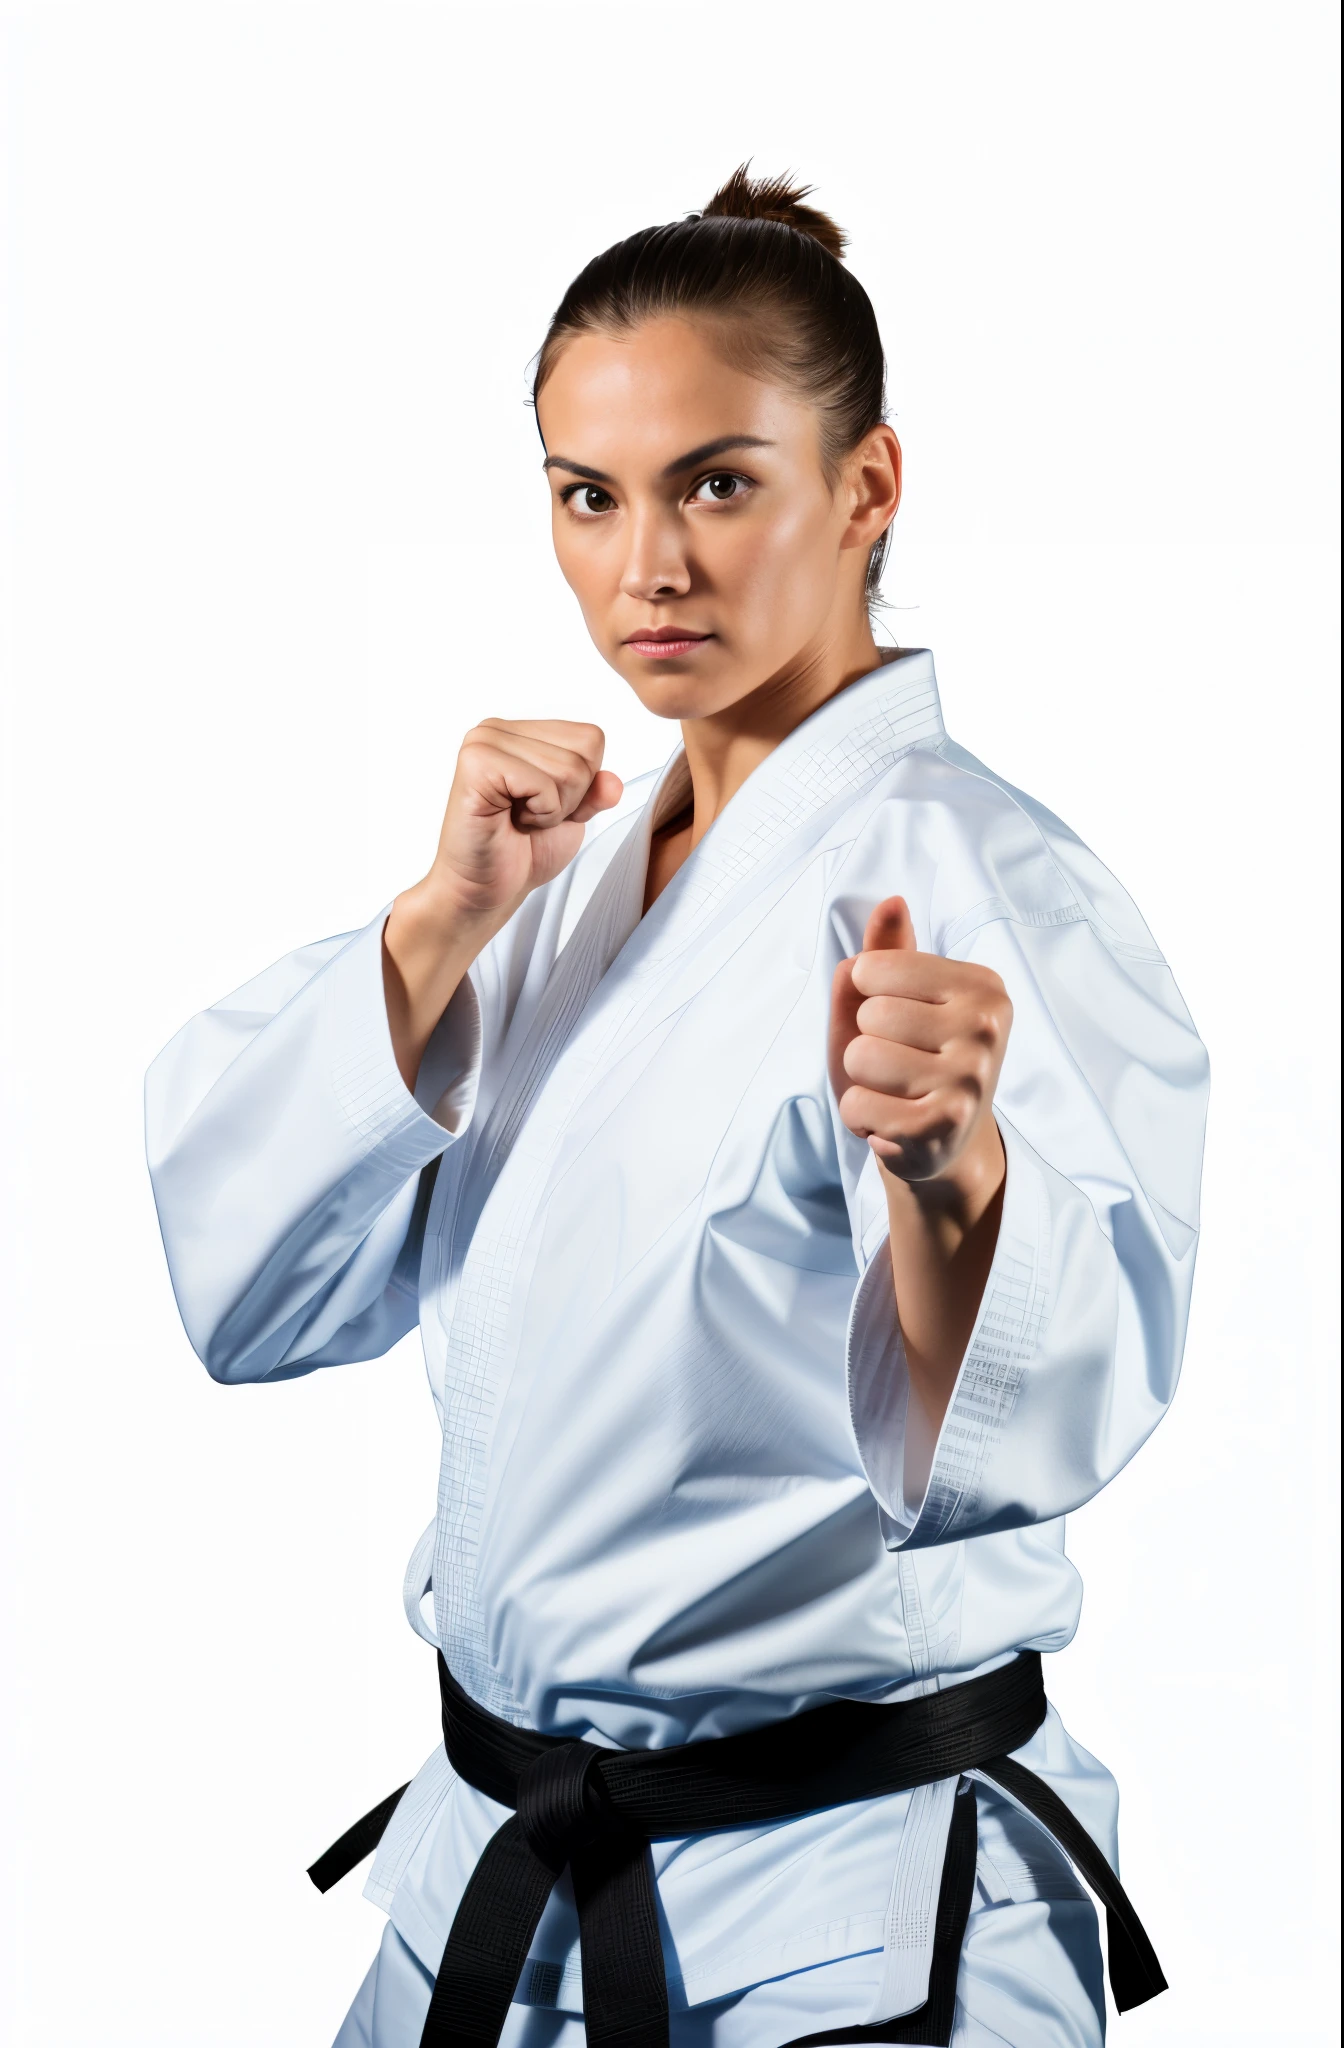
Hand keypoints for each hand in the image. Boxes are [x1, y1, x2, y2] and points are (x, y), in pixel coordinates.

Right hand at [422, 717, 623, 927]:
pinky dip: (539, 812)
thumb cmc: (519, 850)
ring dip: (552, 808)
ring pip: (568, 768)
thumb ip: (594, 792)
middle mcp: (499, 729)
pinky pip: (542, 784)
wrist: (485, 889)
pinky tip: (511, 818)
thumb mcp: (572, 815)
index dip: (583, 784)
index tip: (544, 804)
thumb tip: (613, 783)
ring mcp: (484, 742)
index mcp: (521, 732)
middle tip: (529, 815)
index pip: (591, 738)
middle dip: (568, 798)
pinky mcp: (477, 764)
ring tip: (519, 818)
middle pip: (583, 753)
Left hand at [828, 895, 1011, 1189]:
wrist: (944, 1142)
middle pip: (869, 1015)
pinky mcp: (944, 1125)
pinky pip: (858, 1105)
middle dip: (865, 1042)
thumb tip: (891, 903)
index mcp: (980, 985)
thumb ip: (888, 951)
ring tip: (894, 1091)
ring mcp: (970, 1077)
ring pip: (860, 1058)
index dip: (867, 996)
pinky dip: (861, 1116)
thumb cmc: (912, 1058)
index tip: (899, 1019)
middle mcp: (985, 1026)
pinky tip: (892, 1122)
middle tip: (898, 1063)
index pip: (874, 968)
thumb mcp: (896, 999)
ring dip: (861, 1081)